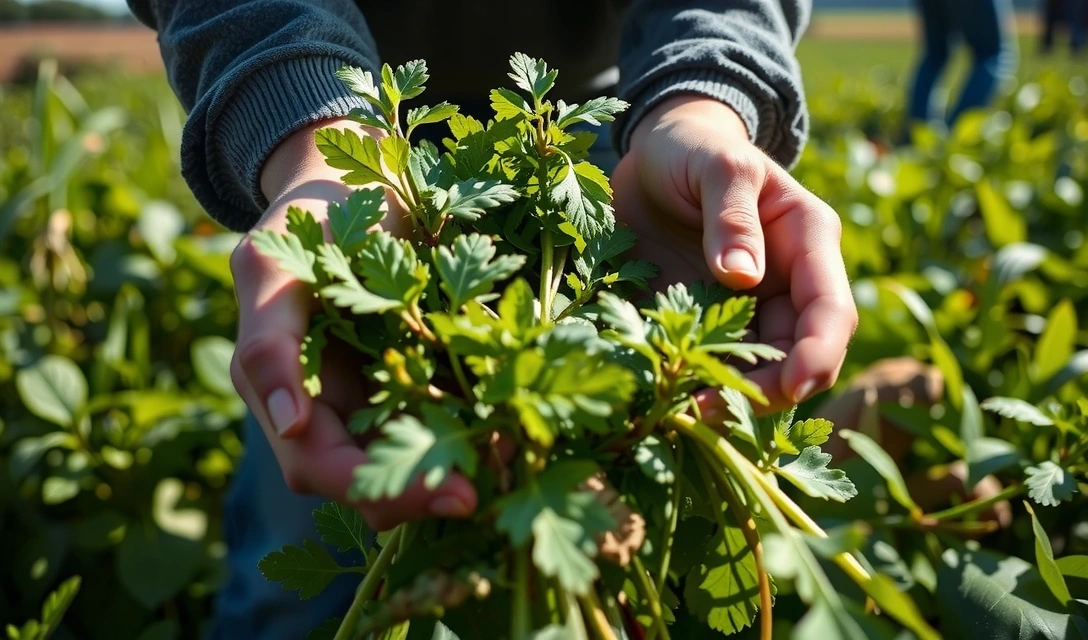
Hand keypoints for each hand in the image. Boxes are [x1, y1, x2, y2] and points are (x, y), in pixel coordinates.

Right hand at [228, 119, 476, 529]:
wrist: (358, 182)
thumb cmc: (312, 219)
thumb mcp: (277, 270)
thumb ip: (270, 346)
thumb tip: (289, 424)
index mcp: (286, 394)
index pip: (321, 466)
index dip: (376, 489)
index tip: (447, 494)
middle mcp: (329, 409)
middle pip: (369, 482)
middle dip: (424, 491)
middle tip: (481, 496)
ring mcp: (374, 396)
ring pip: (411, 459)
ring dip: (459, 468)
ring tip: (510, 458)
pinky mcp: (418, 378)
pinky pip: (446, 416)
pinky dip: (478, 428)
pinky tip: (514, 427)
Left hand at [612, 96, 857, 412]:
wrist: (656, 153)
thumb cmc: (695, 147)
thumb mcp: (716, 165)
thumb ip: (731, 214)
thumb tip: (742, 277)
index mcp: (807, 242)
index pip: (830, 310)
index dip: (817, 354)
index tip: (792, 385)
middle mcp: (786, 283)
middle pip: (797, 355)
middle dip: (765, 390)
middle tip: (711, 409)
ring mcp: (747, 307)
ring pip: (756, 371)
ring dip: (728, 396)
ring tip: (682, 409)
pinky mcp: (707, 321)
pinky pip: (709, 364)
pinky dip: (692, 383)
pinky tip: (662, 393)